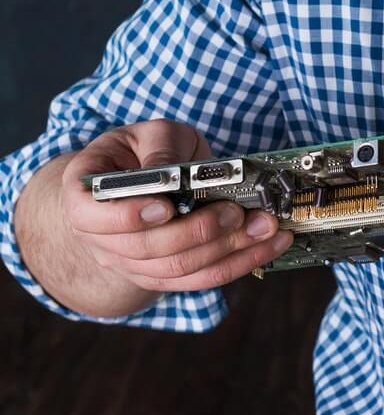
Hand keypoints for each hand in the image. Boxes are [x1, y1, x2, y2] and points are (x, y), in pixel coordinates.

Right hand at [61, 119, 292, 293]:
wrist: (136, 182)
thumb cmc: (140, 152)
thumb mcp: (148, 134)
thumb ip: (160, 147)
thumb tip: (175, 171)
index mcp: (84, 196)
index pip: (92, 217)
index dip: (129, 216)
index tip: (166, 207)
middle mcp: (100, 238)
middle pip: (147, 249)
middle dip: (198, 232)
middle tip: (236, 212)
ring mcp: (130, 263)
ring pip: (178, 270)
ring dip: (228, 251)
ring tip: (266, 228)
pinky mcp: (163, 277)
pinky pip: (199, 280)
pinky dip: (238, 264)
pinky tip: (268, 247)